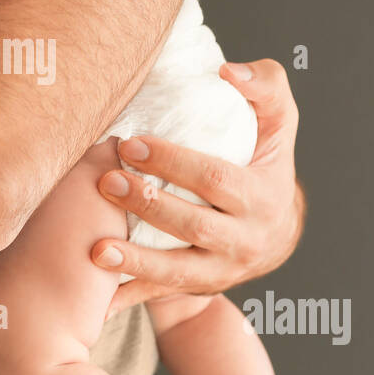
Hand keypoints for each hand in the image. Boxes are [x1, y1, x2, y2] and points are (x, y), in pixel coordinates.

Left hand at [93, 59, 302, 315]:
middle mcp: (244, 240)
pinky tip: (95, 303)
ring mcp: (219, 270)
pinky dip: (127, 300)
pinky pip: (159, 298)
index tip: (131, 144)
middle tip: (105, 181)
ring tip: (95, 249)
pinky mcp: (196, 287)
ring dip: (134, 261)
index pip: (215, 178)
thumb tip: (227, 71)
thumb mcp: (279, 120)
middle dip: (147, 205)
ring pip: (177, 271)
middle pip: (192, 225)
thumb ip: (265, 85)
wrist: (274, 231)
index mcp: (261, 196)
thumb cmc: (266, 161)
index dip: (173, 162)